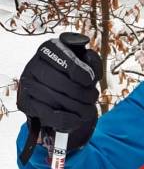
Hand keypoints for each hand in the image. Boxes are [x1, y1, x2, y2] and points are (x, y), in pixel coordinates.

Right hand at [17, 36, 101, 151]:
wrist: (61, 97)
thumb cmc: (76, 77)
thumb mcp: (87, 65)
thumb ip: (92, 61)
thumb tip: (89, 63)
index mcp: (49, 49)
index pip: (62, 58)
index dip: (79, 71)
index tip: (90, 80)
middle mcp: (34, 64)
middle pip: (59, 81)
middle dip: (82, 93)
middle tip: (93, 97)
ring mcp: (27, 85)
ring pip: (55, 100)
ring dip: (78, 108)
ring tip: (88, 108)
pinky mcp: (26, 104)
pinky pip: (49, 115)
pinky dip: (68, 119)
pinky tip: (77, 118)